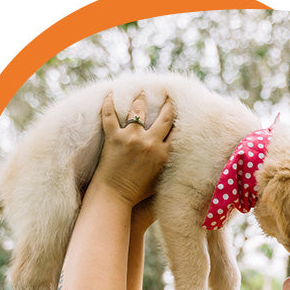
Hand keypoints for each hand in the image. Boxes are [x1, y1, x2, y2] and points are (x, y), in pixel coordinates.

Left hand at [92, 91, 174, 206]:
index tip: (181, 110)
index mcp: (164, 154)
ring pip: (138, 110)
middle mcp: (150, 143)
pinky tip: (109, 93)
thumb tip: (176, 155)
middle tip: (169, 95)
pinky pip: (110, 115)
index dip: (179, 118)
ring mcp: (131, 138)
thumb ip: (167, 163)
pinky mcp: (113, 138)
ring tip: (142, 92)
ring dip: (141, 99)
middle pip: (164, 117)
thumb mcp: (160, 178)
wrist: (115, 197)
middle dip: (168, 104)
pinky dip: (108, 103)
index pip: (176, 130)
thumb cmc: (138, 193)